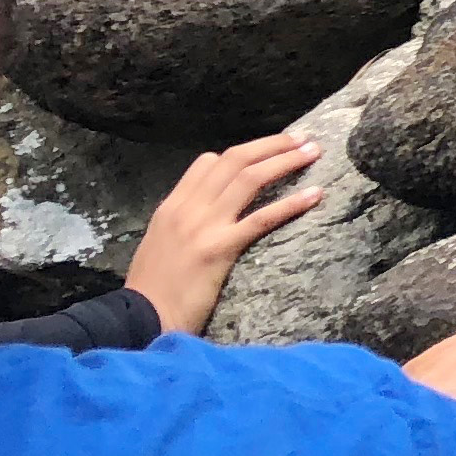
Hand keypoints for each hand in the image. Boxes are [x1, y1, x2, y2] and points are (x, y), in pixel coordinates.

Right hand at [125, 133, 320, 334]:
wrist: (140, 317)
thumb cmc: (153, 289)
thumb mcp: (161, 244)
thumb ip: (183, 223)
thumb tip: (208, 213)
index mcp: (172, 206)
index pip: (207, 163)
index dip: (242, 152)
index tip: (269, 149)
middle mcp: (187, 208)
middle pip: (234, 161)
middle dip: (272, 145)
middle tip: (302, 138)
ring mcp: (204, 226)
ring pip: (250, 178)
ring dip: (286, 160)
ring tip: (314, 152)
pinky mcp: (220, 248)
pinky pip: (262, 217)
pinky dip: (292, 202)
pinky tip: (315, 195)